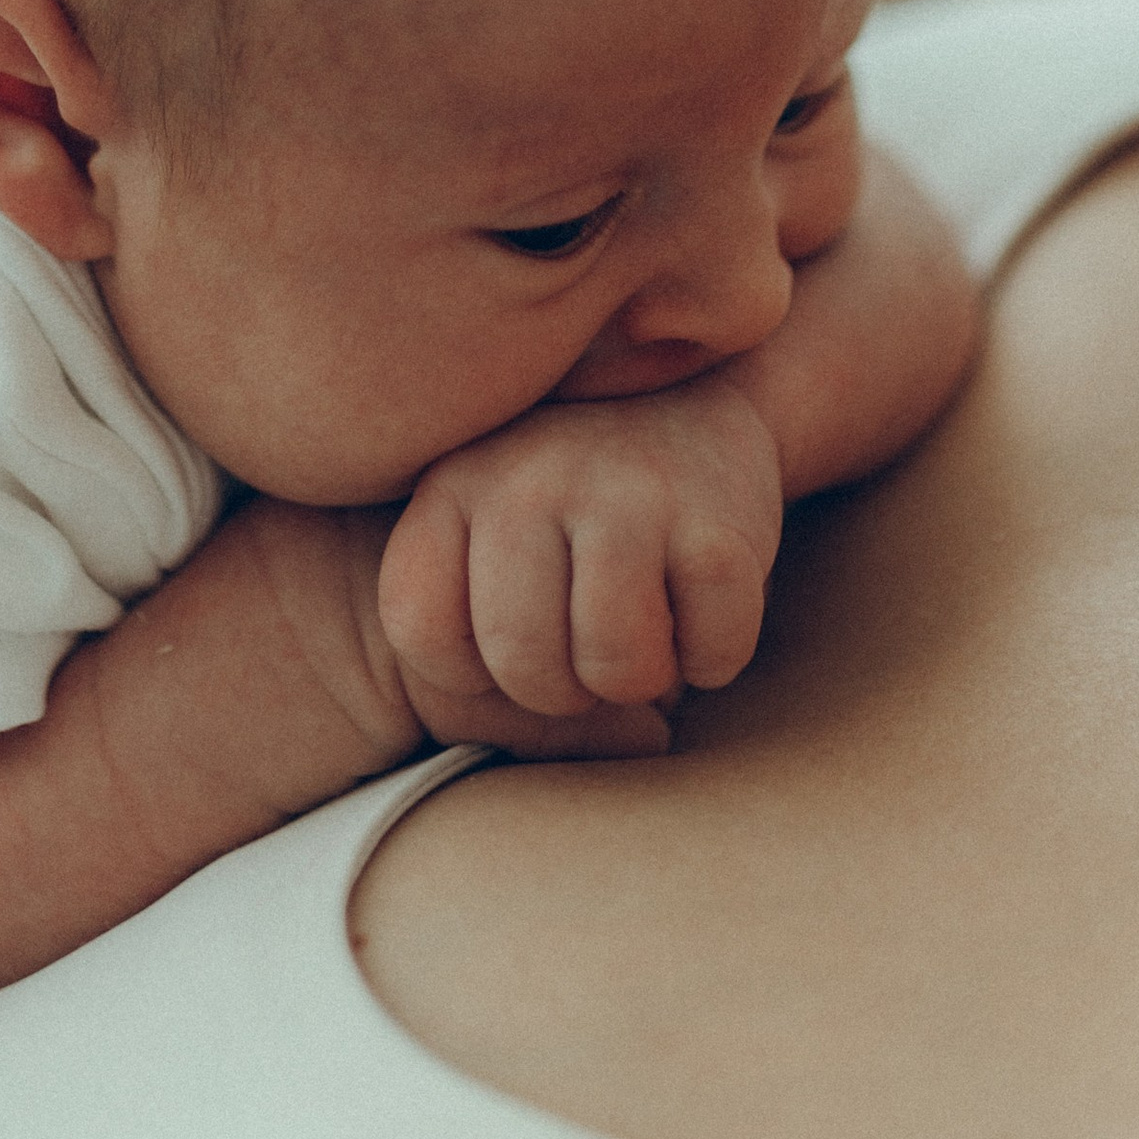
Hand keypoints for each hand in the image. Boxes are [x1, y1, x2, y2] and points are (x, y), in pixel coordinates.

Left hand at [380, 381, 783, 720]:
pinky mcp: (719, 522)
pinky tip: (700, 600)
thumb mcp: (487, 540)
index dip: (468, 670)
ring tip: (644, 623)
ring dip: (640, 678)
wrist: (691, 401)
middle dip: (563, 689)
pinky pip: (712, 655)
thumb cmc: (571, 507)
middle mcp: (531, 478)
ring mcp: (627, 494)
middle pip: (523, 665)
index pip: (420, 629)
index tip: (511, 635)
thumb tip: (512, 738)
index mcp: (454, 483)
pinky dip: (714, 656)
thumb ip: (463, 640)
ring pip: (616, 667)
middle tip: (588, 642)